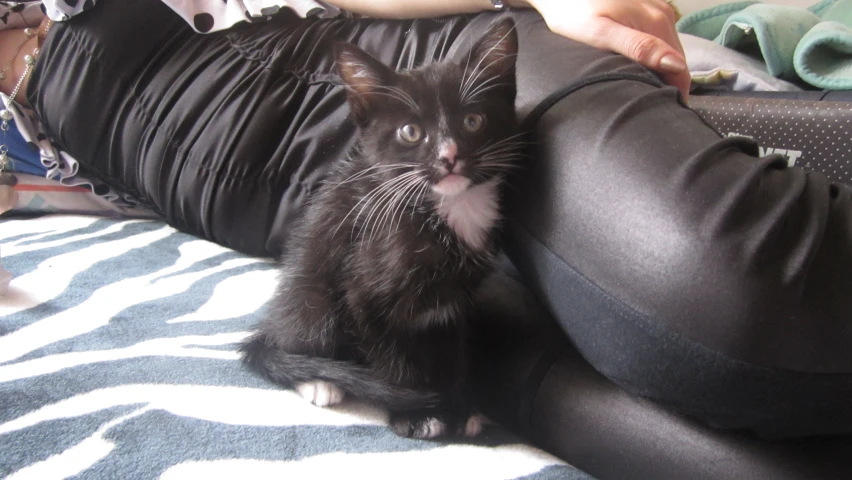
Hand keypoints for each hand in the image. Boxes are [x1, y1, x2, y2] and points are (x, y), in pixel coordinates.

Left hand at [520, 0, 689, 100]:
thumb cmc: (572, 13)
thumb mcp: (601, 34)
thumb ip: (638, 48)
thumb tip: (676, 65)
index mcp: (656, 21)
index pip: (680, 67)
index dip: (674, 93)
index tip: (661, 113)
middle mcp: (662, 12)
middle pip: (676, 59)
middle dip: (667, 83)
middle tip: (649, 107)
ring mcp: (656, 8)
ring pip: (667, 49)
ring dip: (660, 70)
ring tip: (643, 91)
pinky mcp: (646, 8)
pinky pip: (657, 39)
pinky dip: (651, 56)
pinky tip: (636, 67)